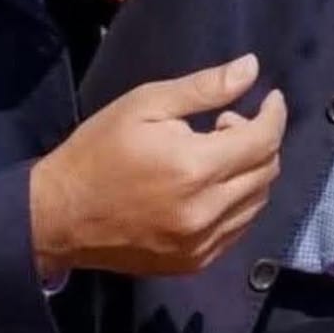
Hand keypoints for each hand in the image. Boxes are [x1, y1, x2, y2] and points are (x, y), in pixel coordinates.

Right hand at [29, 54, 285, 277]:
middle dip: (260, 139)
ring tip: (215, 152)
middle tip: (225, 123)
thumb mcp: (147, 103)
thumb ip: (205, 88)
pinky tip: (211, 184)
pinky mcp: (192, 263)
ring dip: (251, 170)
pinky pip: (238, 228)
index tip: (270, 97)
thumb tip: (252, 68)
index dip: (274, 114)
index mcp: (195, 169)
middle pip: (267, 172)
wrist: (59, 216)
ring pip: (257, 202)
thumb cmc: (100, 150)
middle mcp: (206, 213)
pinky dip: (239, 201)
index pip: (264, 141)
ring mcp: (200, 245)